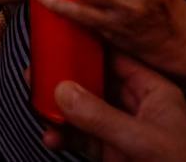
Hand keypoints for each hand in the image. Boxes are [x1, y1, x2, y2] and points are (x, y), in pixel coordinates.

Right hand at [44, 54, 185, 161]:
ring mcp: (123, 131)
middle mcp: (134, 106)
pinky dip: (65, 137)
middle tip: (35, 70)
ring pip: (83, 112)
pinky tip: (50, 137)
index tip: (60, 35)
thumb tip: (61, 91)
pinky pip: (83, 140)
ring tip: (34, 104)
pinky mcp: (114, 154)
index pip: (115, 57)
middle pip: (93, 83)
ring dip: (59, 110)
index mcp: (151, 90)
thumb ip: (101, 116)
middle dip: (65, 78)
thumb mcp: (143, 138)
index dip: (88, 44)